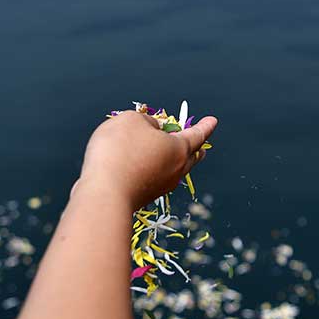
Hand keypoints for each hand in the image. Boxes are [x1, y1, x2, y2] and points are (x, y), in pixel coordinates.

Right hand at [80, 110, 216, 207]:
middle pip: (190, 157)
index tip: (213, 121)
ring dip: (174, 161)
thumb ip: (146, 122)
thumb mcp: (132, 120)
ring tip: (172, 156)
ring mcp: (160, 187)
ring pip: (174, 171)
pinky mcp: (143, 197)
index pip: (198, 134)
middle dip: (196, 149)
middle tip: (202, 147)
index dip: (205, 126)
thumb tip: (152, 133)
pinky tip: (143, 168)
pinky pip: (155, 179)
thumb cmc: (120, 150)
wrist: (104, 195)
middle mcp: (175, 170)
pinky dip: (154, 170)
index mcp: (179, 149)